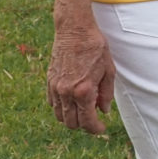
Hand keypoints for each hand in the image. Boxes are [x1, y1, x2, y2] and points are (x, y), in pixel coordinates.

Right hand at [45, 11, 114, 135]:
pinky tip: (71, 100)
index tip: (101, 128)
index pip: (87, 122)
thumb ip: (106, 94)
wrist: (75, 29)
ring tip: (82, 110)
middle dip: (84, 125)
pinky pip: (52, 103)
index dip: (96, 129)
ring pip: (60, 116)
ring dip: (71, 118)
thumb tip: (104, 111)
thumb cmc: (95, 47)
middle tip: (93, 119)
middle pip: (72, 123)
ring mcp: (55, 87)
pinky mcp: (49, 81)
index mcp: (84, 91)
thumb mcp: (109, 70)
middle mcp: (67, 92)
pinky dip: (61, 107)